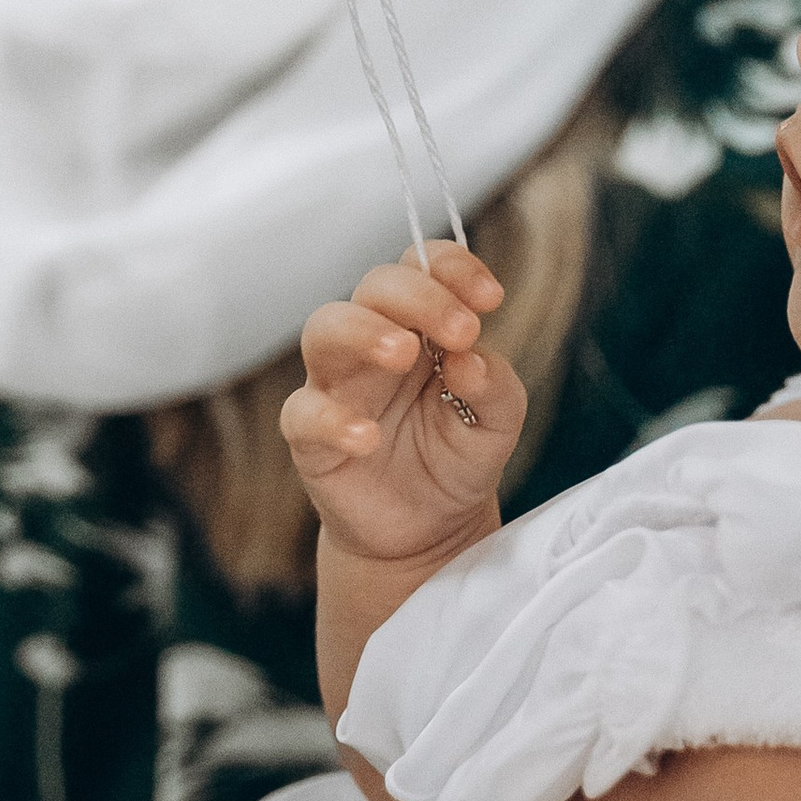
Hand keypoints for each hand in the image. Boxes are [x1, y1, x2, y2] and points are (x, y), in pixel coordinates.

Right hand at [281, 243, 522, 561]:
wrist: (429, 533)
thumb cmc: (456, 459)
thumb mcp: (498, 424)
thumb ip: (496, 386)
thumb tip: (469, 360)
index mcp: (421, 325)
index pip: (422, 267)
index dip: (452, 269)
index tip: (488, 297)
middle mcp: (374, 343)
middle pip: (374, 286)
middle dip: (418, 296)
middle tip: (461, 330)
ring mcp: (338, 386)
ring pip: (324, 329)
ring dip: (365, 331)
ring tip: (404, 354)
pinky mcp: (311, 438)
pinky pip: (302, 414)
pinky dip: (332, 419)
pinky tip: (368, 437)